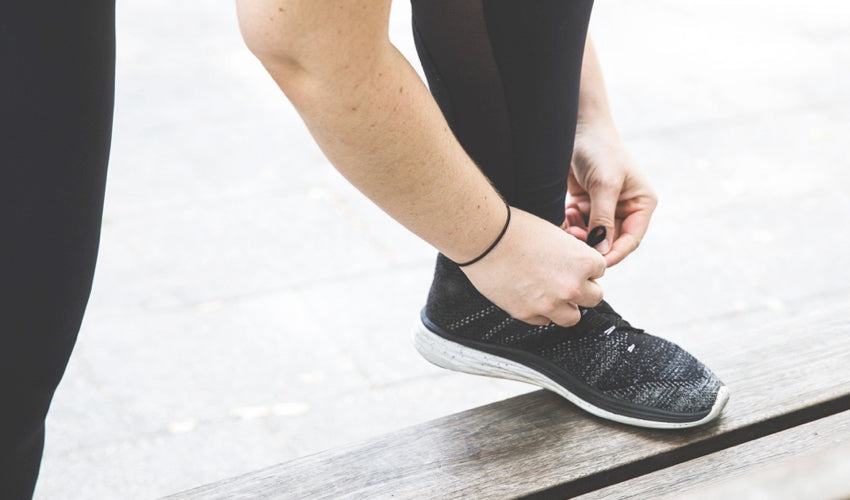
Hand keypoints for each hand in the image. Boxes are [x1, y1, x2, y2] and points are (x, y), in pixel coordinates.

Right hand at [462, 208, 605, 326]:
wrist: (485, 238)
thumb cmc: (516, 229)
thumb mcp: (556, 235)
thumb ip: (572, 254)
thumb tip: (577, 266)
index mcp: (584, 262)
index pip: (600, 272)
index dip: (585, 267)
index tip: (572, 264)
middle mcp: (572, 286)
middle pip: (594, 298)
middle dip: (582, 289)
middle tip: (566, 280)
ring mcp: (550, 304)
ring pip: (572, 317)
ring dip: (566, 306)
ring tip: (552, 293)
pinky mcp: (527, 314)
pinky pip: (543, 320)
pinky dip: (541, 311)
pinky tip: (531, 296)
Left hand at [562, 122, 657, 266]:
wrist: (577, 128)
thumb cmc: (599, 150)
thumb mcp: (605, 184)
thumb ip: (603, 219)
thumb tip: (602, 250)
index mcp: (641, 204)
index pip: (630, 240)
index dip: (614, 254)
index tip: (596, 263)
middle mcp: (624, 209)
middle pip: (609, 241)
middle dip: (592, 244)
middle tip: (575, 240)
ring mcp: (603, 209)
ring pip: (591, 237)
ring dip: (579, 235)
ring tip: (569, 220)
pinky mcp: (585, 205)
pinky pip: (577, 227)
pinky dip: (570, 226)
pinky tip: (566, 214)